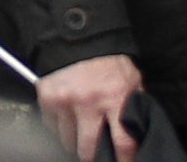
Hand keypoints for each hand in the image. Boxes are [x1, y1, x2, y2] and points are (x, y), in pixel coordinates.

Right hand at [35, 58, 150, 161]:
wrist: (78, 36)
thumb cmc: (108, 61)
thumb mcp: (131, 81)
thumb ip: (134, 106)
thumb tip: (139, 133)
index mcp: (115, 99)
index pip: (122, 143)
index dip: (124, 160)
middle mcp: (88, 103)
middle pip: (88, 150)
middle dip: (92, 157)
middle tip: (95, 157)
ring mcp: (65, 101)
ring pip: (67, 141)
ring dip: (74, 141)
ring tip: (80, 134)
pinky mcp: (47, 98)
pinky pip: (51, 127)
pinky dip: (59, 128)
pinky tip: (67, 120)